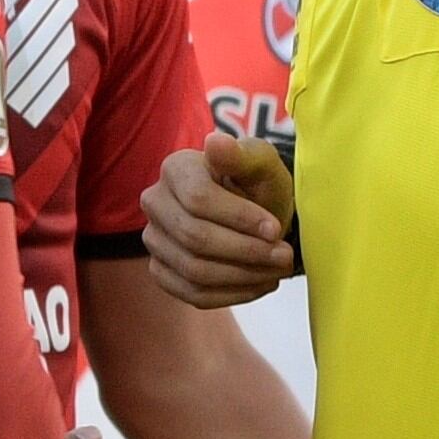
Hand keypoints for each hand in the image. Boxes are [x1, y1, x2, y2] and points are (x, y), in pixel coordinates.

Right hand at [145, 136, 298, 308]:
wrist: (255, 214)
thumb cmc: (258, 184)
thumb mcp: (262, 164)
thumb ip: (243, 155)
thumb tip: (215, 143)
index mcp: (175, 169)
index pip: (198, 200)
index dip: (239, 218)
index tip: (276, 229)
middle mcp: (155, 203)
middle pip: (194, 238)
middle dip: (246, 251)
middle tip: (284, 256)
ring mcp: (154, 240)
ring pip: (194, 270)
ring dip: (243, 276)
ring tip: (276, 270)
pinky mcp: (162, 271)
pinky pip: (193, 294)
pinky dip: (232, 295)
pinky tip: (259, 284)